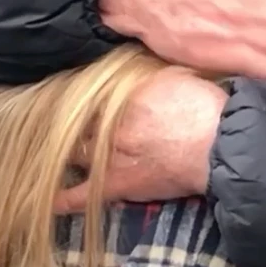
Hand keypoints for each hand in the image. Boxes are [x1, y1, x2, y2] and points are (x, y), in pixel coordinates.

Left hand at [54, 68, 226, 213]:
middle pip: (76, 121)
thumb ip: (148, 73)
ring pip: (73, 151)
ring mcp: (109, 153)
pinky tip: (47, 200)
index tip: (73, 92)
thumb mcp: (174, 75)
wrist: (219, 143)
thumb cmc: (204, 105)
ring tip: (47, 151)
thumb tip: (134, 66)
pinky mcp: (117, 182)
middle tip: (55, 119)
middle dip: (67, 121)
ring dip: (62, 150)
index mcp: (123, 92)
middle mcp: (109, 120)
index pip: (89, 91)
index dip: (81, 94)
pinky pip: (82, 193)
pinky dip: (63, 198)